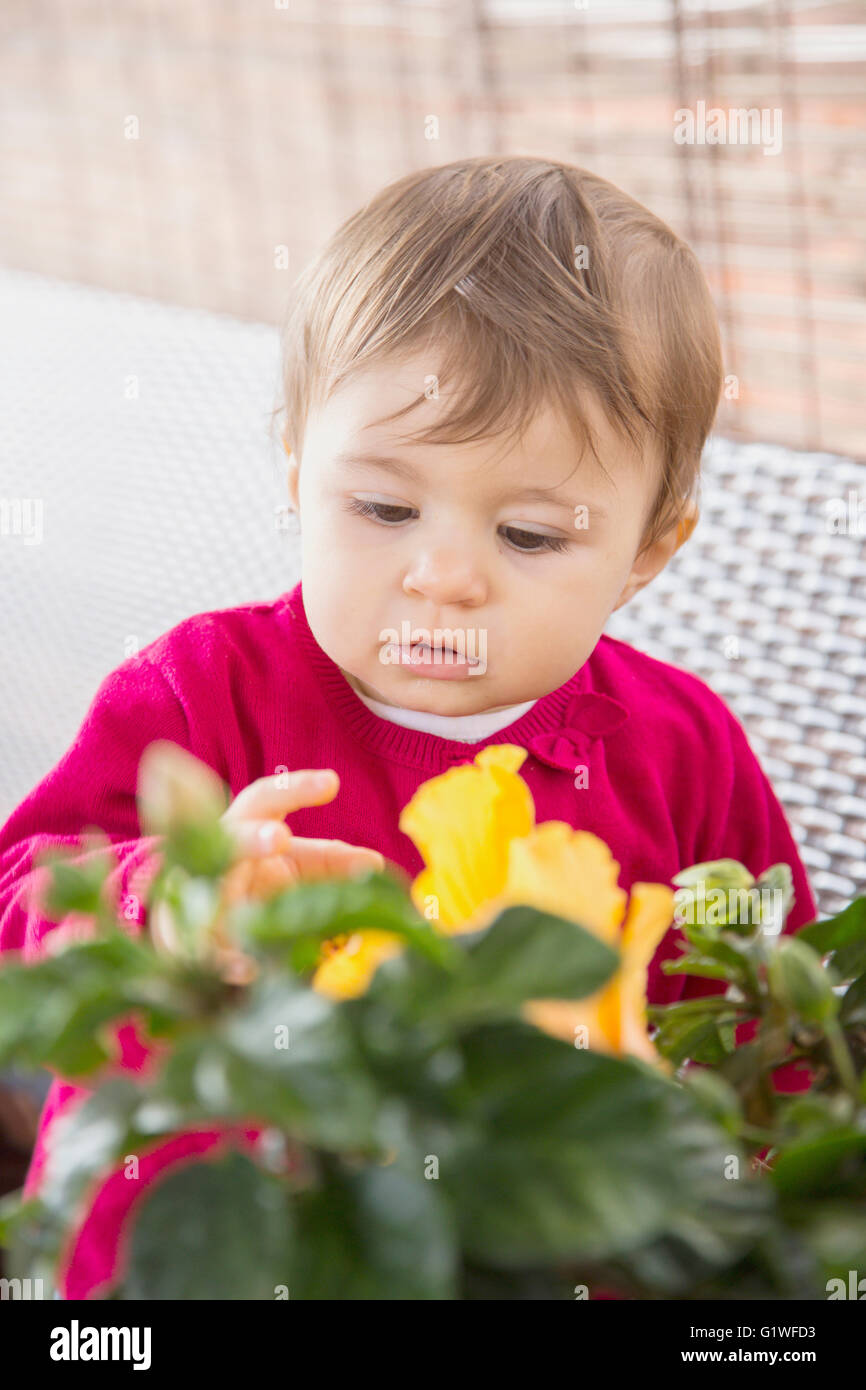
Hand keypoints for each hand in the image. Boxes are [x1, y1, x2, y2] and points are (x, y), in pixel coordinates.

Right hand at [151, 768, 383, 981]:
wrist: (200, 918)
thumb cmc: (257, 878)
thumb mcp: (294, 864)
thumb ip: (332, 863)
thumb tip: (374, 863)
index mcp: (243, 825)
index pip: (265, 798)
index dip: (295, 788)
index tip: (333, 783)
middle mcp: (213, 853)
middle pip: (226, 838)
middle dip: (249, 838)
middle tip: (279, 839)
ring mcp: (193, 892)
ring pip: (205, 890)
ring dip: (229, 899)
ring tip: (262, 906)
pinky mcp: (184, 934)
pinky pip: (200, 946)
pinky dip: (223, 960)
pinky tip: (247, 972)